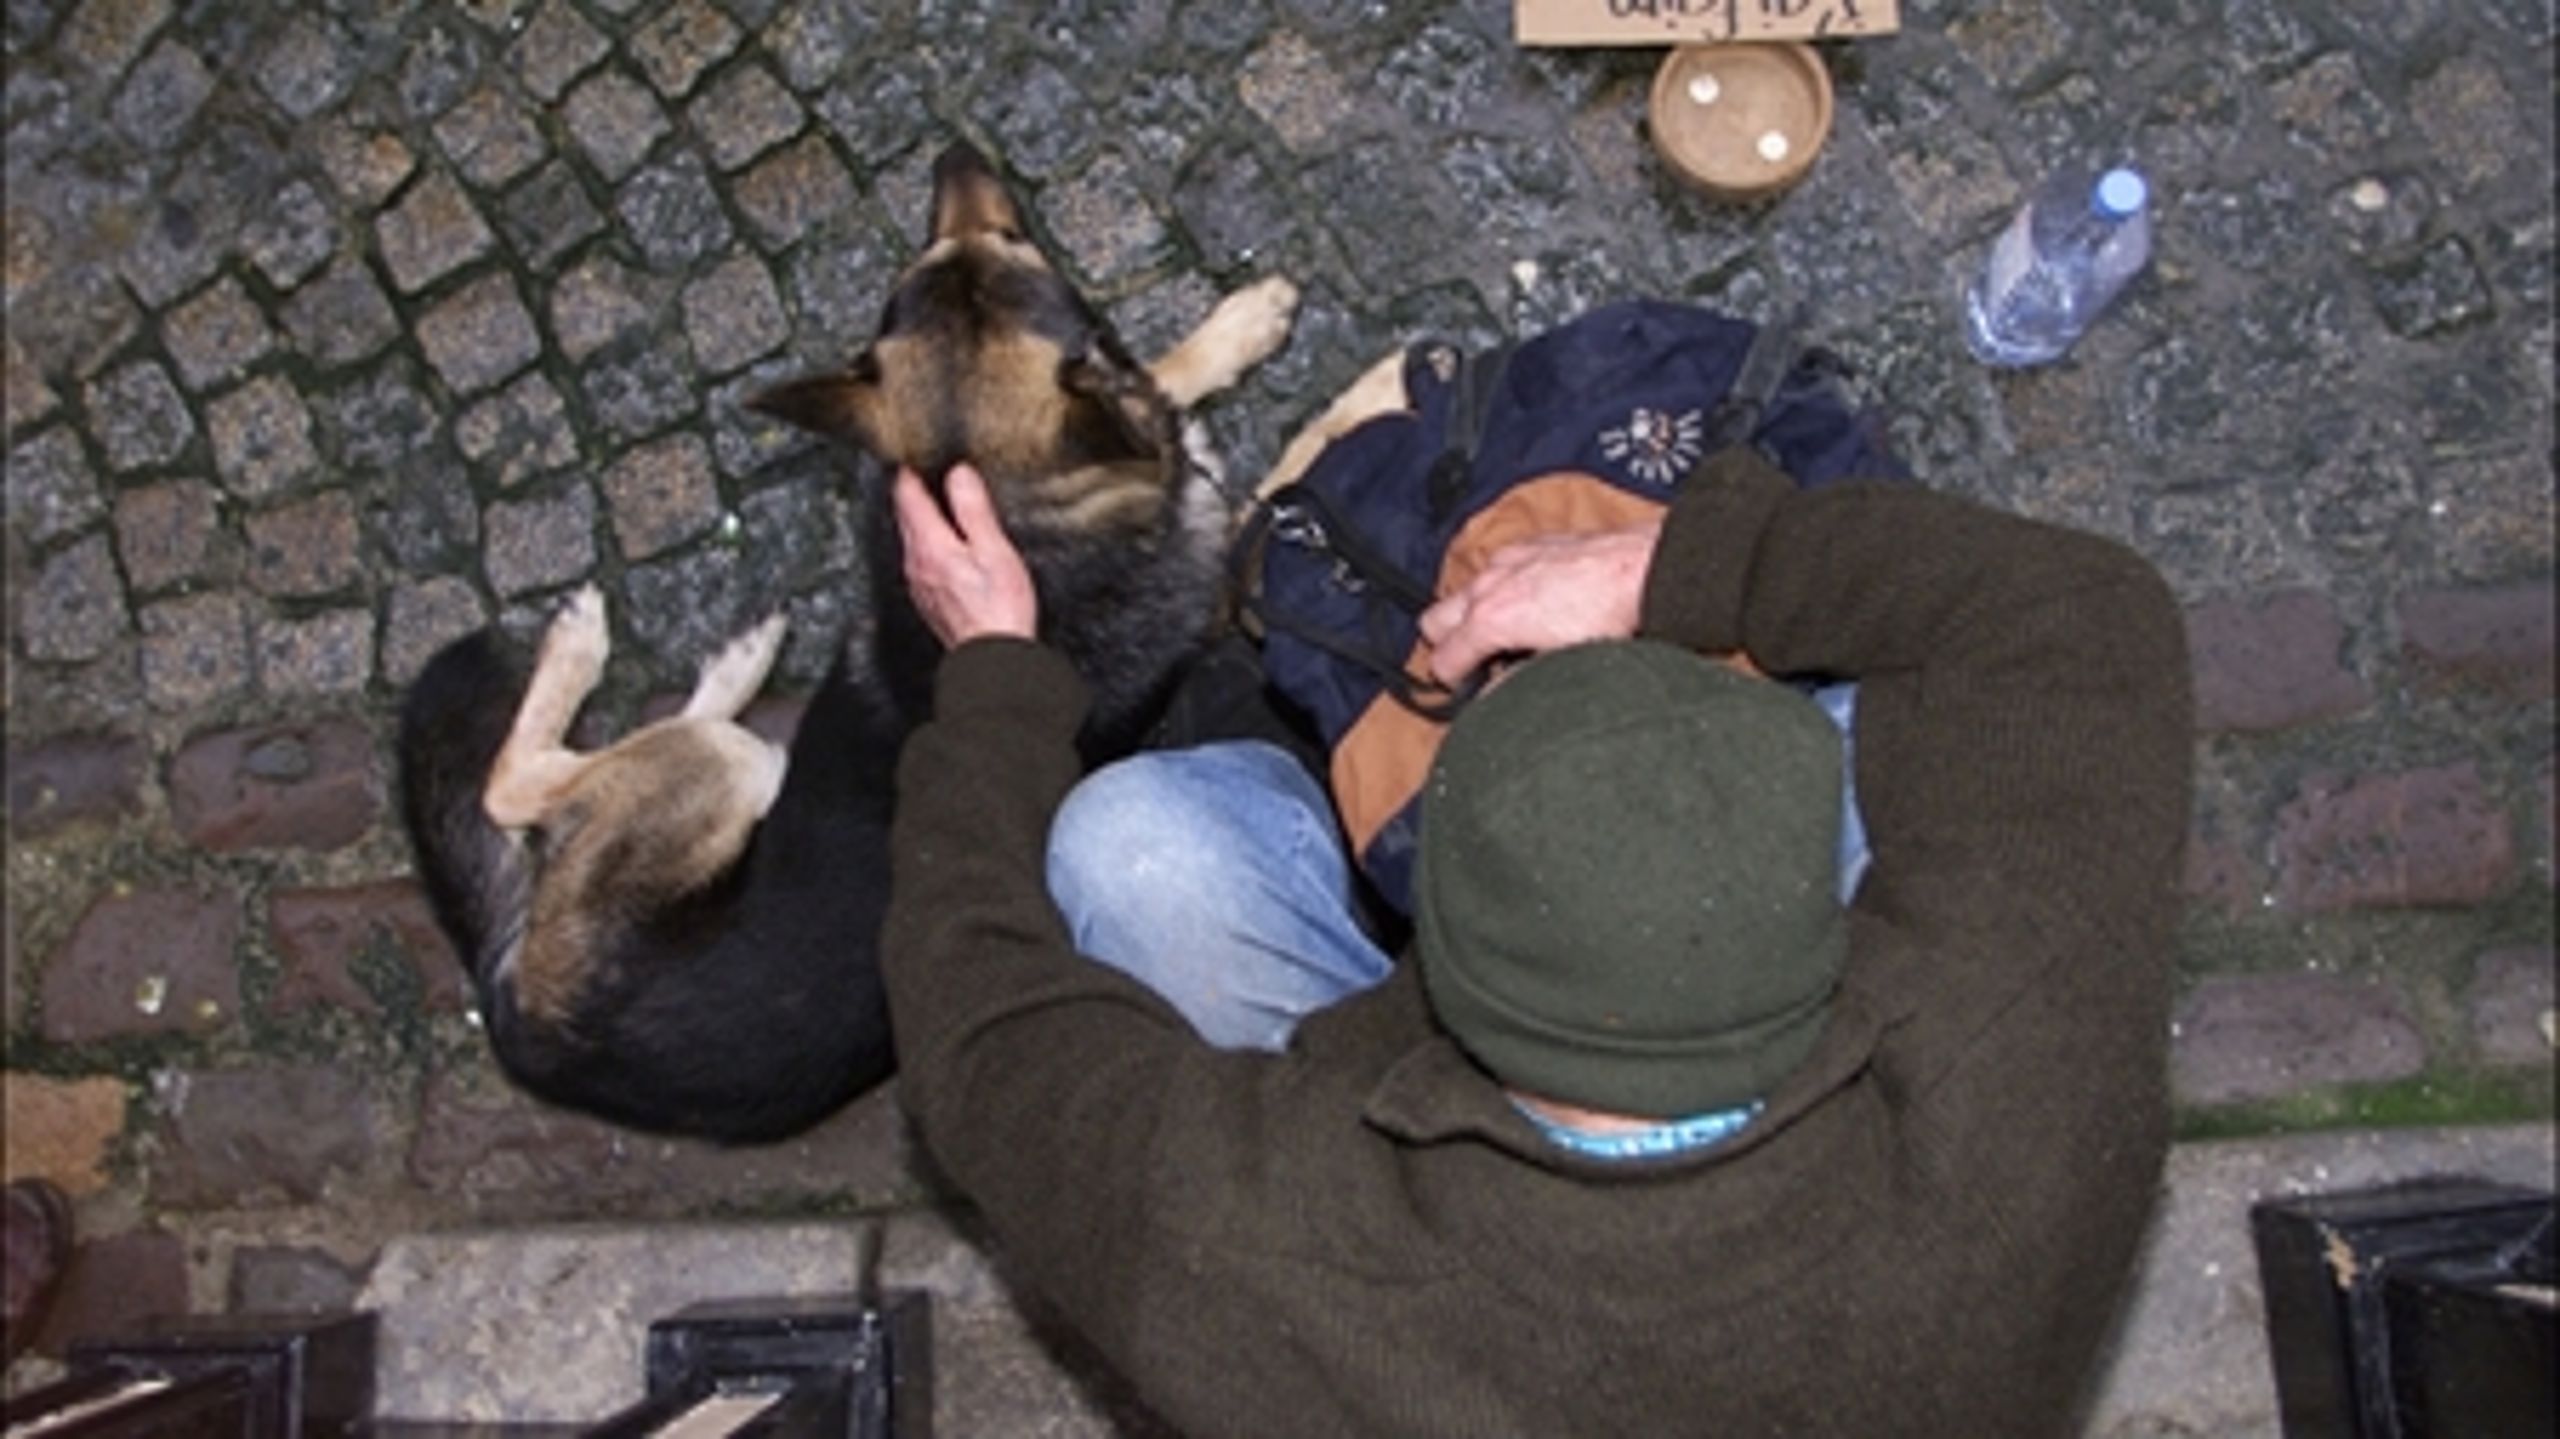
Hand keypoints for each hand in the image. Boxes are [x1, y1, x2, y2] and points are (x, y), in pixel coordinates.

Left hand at [893, 464, 1038, 646]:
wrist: (992, 659)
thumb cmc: (998, 610)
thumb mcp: (993, 550)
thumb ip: (973, 509)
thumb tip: (958, 474)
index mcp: (929, 545)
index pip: (907, 494)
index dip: (910, 469)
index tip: (916, 452)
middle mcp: (915, 563)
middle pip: (904, 514)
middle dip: (912, 489)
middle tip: (925, 468)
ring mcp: (918, 583)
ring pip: (910, 537)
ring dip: (920, 516)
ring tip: (936, 499)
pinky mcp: (928, 598)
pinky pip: (919, 559)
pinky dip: (927, 541)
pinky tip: (945, 543)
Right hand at [1415, 519, 1661, 686]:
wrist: (1647, 568)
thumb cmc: (1611, 615)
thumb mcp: (1561, 666)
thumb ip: (1518, 685)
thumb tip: (1493, 704)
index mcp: (1490, 619)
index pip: (1441, 661)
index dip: (1454, 684)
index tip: (1471, 692)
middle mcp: (1489, 583)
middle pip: (1434, 622)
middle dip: (1449, 644)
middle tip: (1481, 664)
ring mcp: (1508, 559)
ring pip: (1465, 591)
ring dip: (1476, 615)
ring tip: (1511, 636)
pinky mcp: (1531, 544)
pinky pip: (1497, 569)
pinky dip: (1503, 588)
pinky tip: (1535, 604)